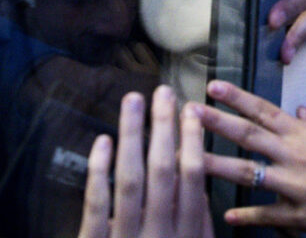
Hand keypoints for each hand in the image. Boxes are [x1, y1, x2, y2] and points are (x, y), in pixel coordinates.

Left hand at [78, 85, 213, 237]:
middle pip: (163, 170)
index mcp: (186, 234)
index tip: (191, 109)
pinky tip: (103, 142)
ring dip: (132, 136)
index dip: (192, 139)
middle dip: (163, 127)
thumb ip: (198, 220)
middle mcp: (160, 233)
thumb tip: (199, 178)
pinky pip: (97, 205)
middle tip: (162, 92)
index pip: (192, 176)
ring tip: (132, 101)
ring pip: (131, 179)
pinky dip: (99, 171)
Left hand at [198, 80, 305, 237]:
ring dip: (217, 165)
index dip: (237, 98)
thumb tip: (298, 110)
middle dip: (216, 122)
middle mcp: (296, 154)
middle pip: (249, 135)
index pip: (264, 110)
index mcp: (305, 133)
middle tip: (189, 111)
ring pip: (249, 173)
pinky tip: (227, 215)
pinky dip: (247, 215)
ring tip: (188, 159)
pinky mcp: (300, 215)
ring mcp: (296, 185)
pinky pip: (266, 215)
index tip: (214, 85)